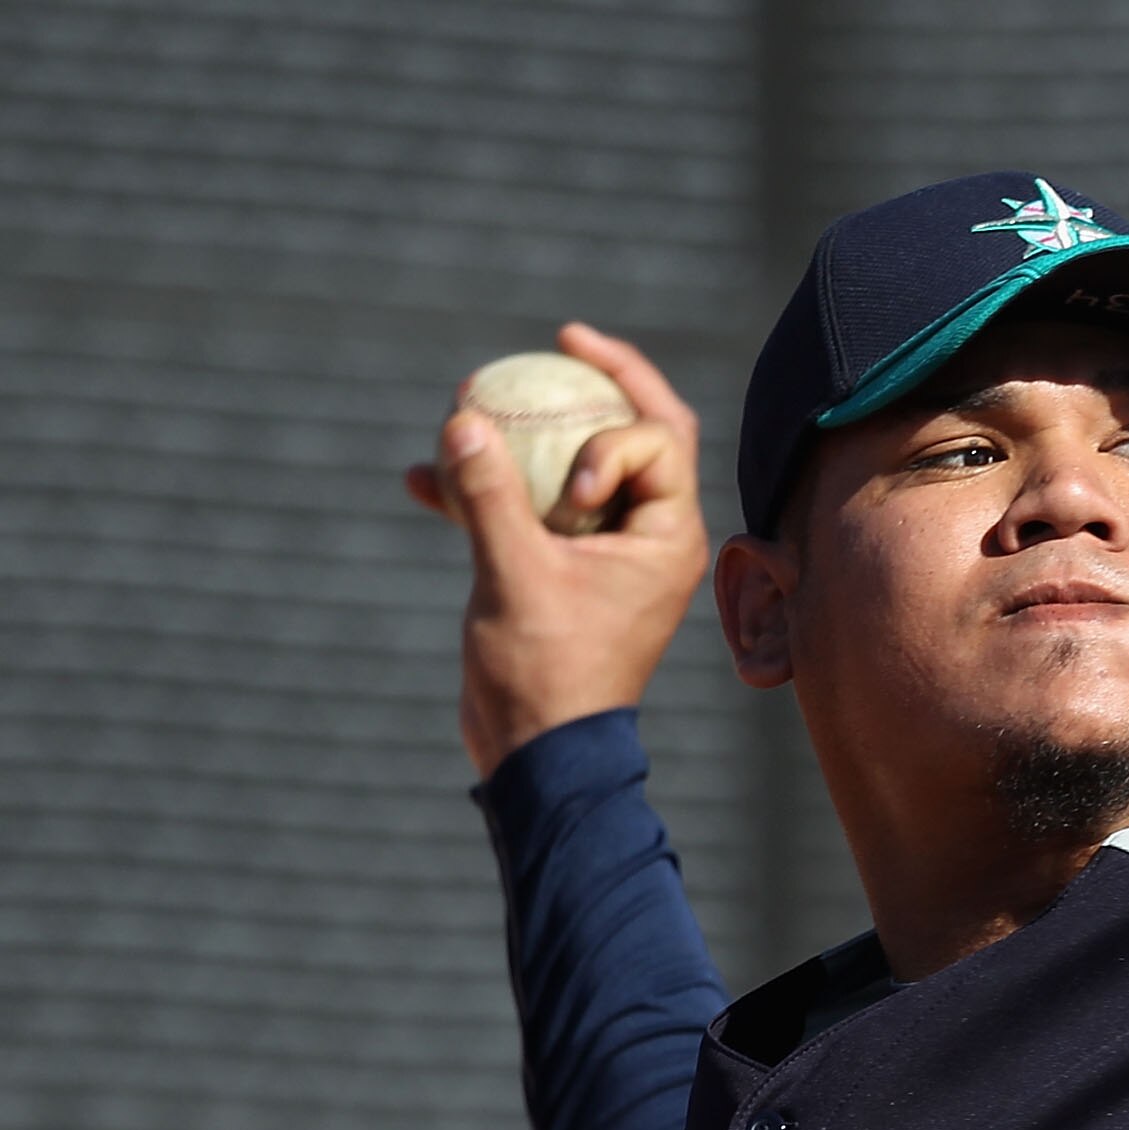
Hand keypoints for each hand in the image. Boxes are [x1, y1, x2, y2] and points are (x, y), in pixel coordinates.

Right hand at [403, 323, 710, 775]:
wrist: (537, 751)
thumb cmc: (546, 673)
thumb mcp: (514, 576)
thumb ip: (490, 496)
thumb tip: (464, 420)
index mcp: (666, 535)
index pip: (661, 439)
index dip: (612, 433)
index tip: (567, 483)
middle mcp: (647, 536)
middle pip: (634, 432)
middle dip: (598, 384)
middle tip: (563, 339)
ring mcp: (604, 551)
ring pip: (573, 465)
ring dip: (526, 436)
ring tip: (469, 401)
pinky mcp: (561, 570)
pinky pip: (529, 510)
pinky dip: (486, 492)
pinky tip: (421, 480)